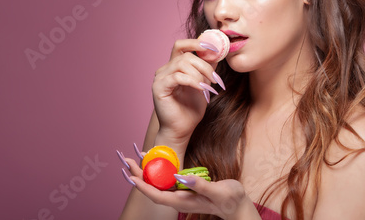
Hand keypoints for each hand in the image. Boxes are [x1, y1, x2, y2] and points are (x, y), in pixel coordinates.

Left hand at [121, 156, 257, 219]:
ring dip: (145, 171)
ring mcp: (181, 194)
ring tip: (134, 158)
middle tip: (126, 160)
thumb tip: (182, 177)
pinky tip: (156, 160)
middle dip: (138, 175)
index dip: (142, 186)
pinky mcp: (185, 188)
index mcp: (183, 202)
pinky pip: (167, 180)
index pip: (157, 195)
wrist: (237, 206)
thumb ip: (200, 185)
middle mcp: (178, 199)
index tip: (130, 176)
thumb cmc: (230, 200)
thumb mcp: (218, 191)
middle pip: (152, 188)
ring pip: (158, 183)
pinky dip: (158, 169)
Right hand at [152, 39, 223, 142]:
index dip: (197, 43)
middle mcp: (164, 70)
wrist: (182, 129)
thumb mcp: (203, 84)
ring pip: (182, 64)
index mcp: (173, 67)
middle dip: (204, 65)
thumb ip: (206, 69)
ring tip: (208, 87)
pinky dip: (192, 81)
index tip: (214, 48)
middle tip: (216, 78)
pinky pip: (178, 76)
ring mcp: (160, 78)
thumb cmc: (191, 109)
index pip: (181, 45)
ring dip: (200, 74)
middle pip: (186, 55)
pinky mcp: (159, 88)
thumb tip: (216, 53)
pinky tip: (201, 89)